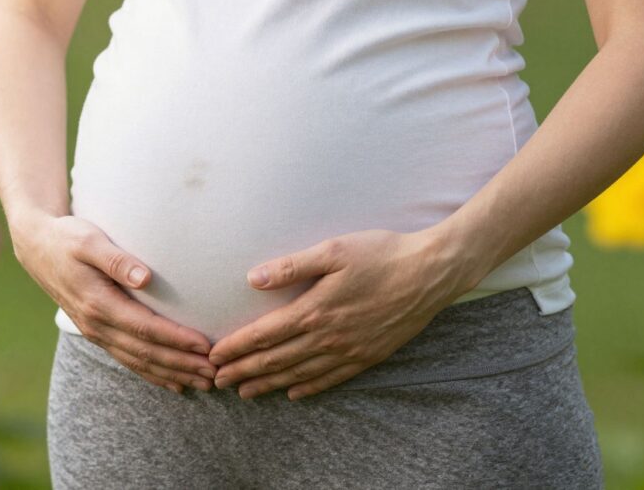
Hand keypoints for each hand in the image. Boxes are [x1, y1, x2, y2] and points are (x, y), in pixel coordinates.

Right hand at [11, 209, 217, 393]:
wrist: (37, 247)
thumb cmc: (68, 238)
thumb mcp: (89, 241)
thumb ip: (117, 260)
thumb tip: (145, 277)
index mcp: (98, 303)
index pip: (145, 328)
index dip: (176, 340)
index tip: (205, 346)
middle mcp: (96, 325)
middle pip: (145, 352)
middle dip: (181, 364)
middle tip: (214, 373)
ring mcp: (95, 332)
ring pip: (138, 362)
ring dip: (171, 374)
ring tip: (202, 383)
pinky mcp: (97, 332)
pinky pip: (127, 359)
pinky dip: (152, 373)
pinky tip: (173, 383)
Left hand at [206, 227, 475, 400]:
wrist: (430, 273)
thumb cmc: (382, 253)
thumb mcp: (334, 250)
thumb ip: (292, 266)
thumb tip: (253, 278)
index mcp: (314, 309)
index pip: (264, 335)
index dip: (236, 347)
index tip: (214, 356)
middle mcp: (327, 337)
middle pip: (276, 360)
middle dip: (243, 371)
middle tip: (217, 382)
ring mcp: (348, 351)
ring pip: (299, 374)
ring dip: (268, 384)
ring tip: (245, 392)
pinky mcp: (367, 356)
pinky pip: (330, 379)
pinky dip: (308, 388)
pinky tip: (294, 393)